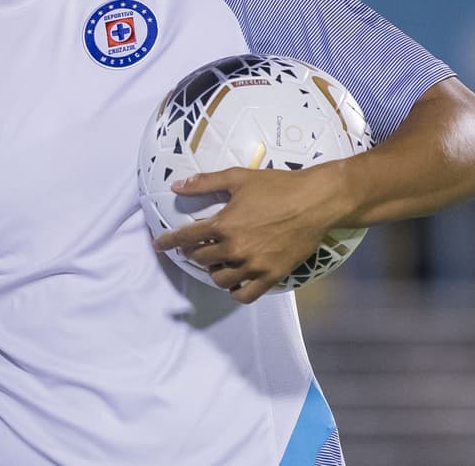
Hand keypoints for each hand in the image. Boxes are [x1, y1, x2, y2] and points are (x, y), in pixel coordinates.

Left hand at [152, 165, 341, 303]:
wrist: (316, 202)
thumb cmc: (277, 187)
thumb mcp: (237, 178)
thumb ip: (204, 183)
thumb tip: (176, 186)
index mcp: (223, 225)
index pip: (186, 238)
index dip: (168, 242)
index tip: (159, 246)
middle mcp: (235, 248)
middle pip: (201, 260)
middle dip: (195, 253)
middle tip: (200, 246)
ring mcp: (254, 265)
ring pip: (220, 279)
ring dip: (214, 271)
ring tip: (219, 261)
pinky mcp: (272, 276)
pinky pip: (245, 295)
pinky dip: (235, 291)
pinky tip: (235, 280)